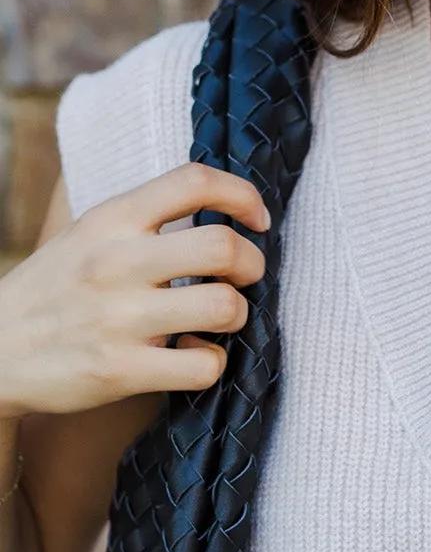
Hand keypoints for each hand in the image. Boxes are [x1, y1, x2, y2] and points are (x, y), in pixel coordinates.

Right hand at [0, 164, 268, 417]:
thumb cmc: (54, 290)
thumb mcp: (87, 235)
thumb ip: (143, 220)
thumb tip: (222, 209)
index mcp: (111, 219)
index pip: (193, 181)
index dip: (243, 196)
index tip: (256, 219)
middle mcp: (115, 262)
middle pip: (224, 247)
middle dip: (252, 264)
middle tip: (243, 277)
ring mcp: (118, 318)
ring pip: (225, 307)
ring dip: (236, 315)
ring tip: (216, 319)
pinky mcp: (120, 370)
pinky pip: (204, 365)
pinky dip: (211, 362)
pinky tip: (191, 356)